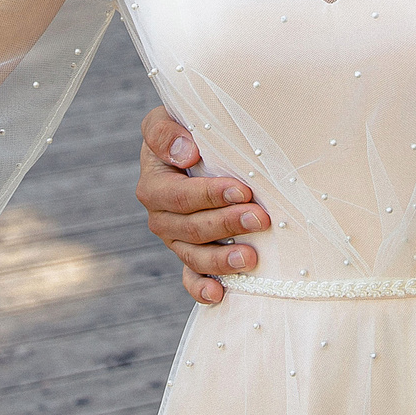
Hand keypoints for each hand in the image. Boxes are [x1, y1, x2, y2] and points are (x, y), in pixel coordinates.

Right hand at [136, 107, 268, 304]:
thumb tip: (186, 153)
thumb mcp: (168, 119)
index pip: (179, 195)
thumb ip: (165, 132)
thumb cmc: (187, 130)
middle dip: (227, 224)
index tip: (243, 190)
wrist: (194, 146)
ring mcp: (175, 240)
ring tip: (252, 259)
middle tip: (261, 218)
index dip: (210, 195)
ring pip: (194, 256)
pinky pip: (190, 278)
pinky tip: (220, 295)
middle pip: (191, 228)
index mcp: (154, 184)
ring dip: (222, 261)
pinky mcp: (189, 256)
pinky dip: (202, 289)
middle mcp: (160, 216)